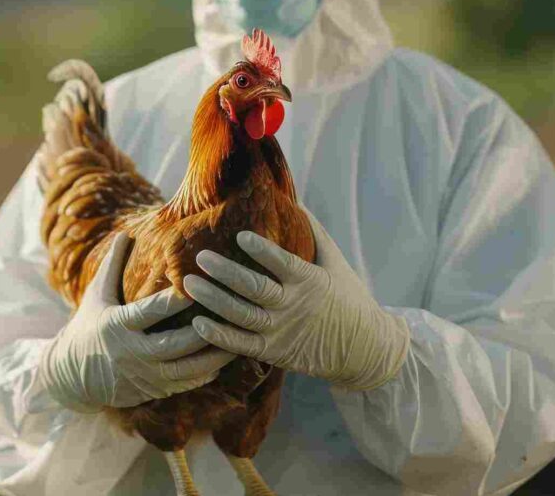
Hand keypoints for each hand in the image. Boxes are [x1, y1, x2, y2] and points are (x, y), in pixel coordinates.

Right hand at [38, 232, 235, 411]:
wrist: (72, 376)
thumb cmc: (88, 327)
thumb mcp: (96, 296)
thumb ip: (113, 266)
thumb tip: (126, 233)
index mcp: (117, 325)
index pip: (151, 311)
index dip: (175, 300)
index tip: (199, 284)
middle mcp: (132, 353)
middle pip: (175, 344)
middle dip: (204, 330)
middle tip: (231, 313)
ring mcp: (144, 375)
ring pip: (186, 369)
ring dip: (214, 356)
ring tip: (238, 339)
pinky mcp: (152, 390)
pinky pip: (185, 384)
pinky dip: (206, 373)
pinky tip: (224, 360)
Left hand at [184, 209, 409, 390]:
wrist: (366, 350)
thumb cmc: (349, 298)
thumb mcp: (336, 264)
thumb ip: (316, 234)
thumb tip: (295, 201)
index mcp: (310, 281)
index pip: (282, 263)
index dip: (261, 250)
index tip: (239, 235)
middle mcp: (294, 306)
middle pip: (254, 288)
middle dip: (225, 271)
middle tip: (200, 256)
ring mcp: (282, 331)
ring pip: (241, 315)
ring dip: (213, 299)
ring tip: (188, 283)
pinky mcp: (274, 352)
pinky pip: (241, 345)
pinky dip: (218, 335)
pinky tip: (197, 323)